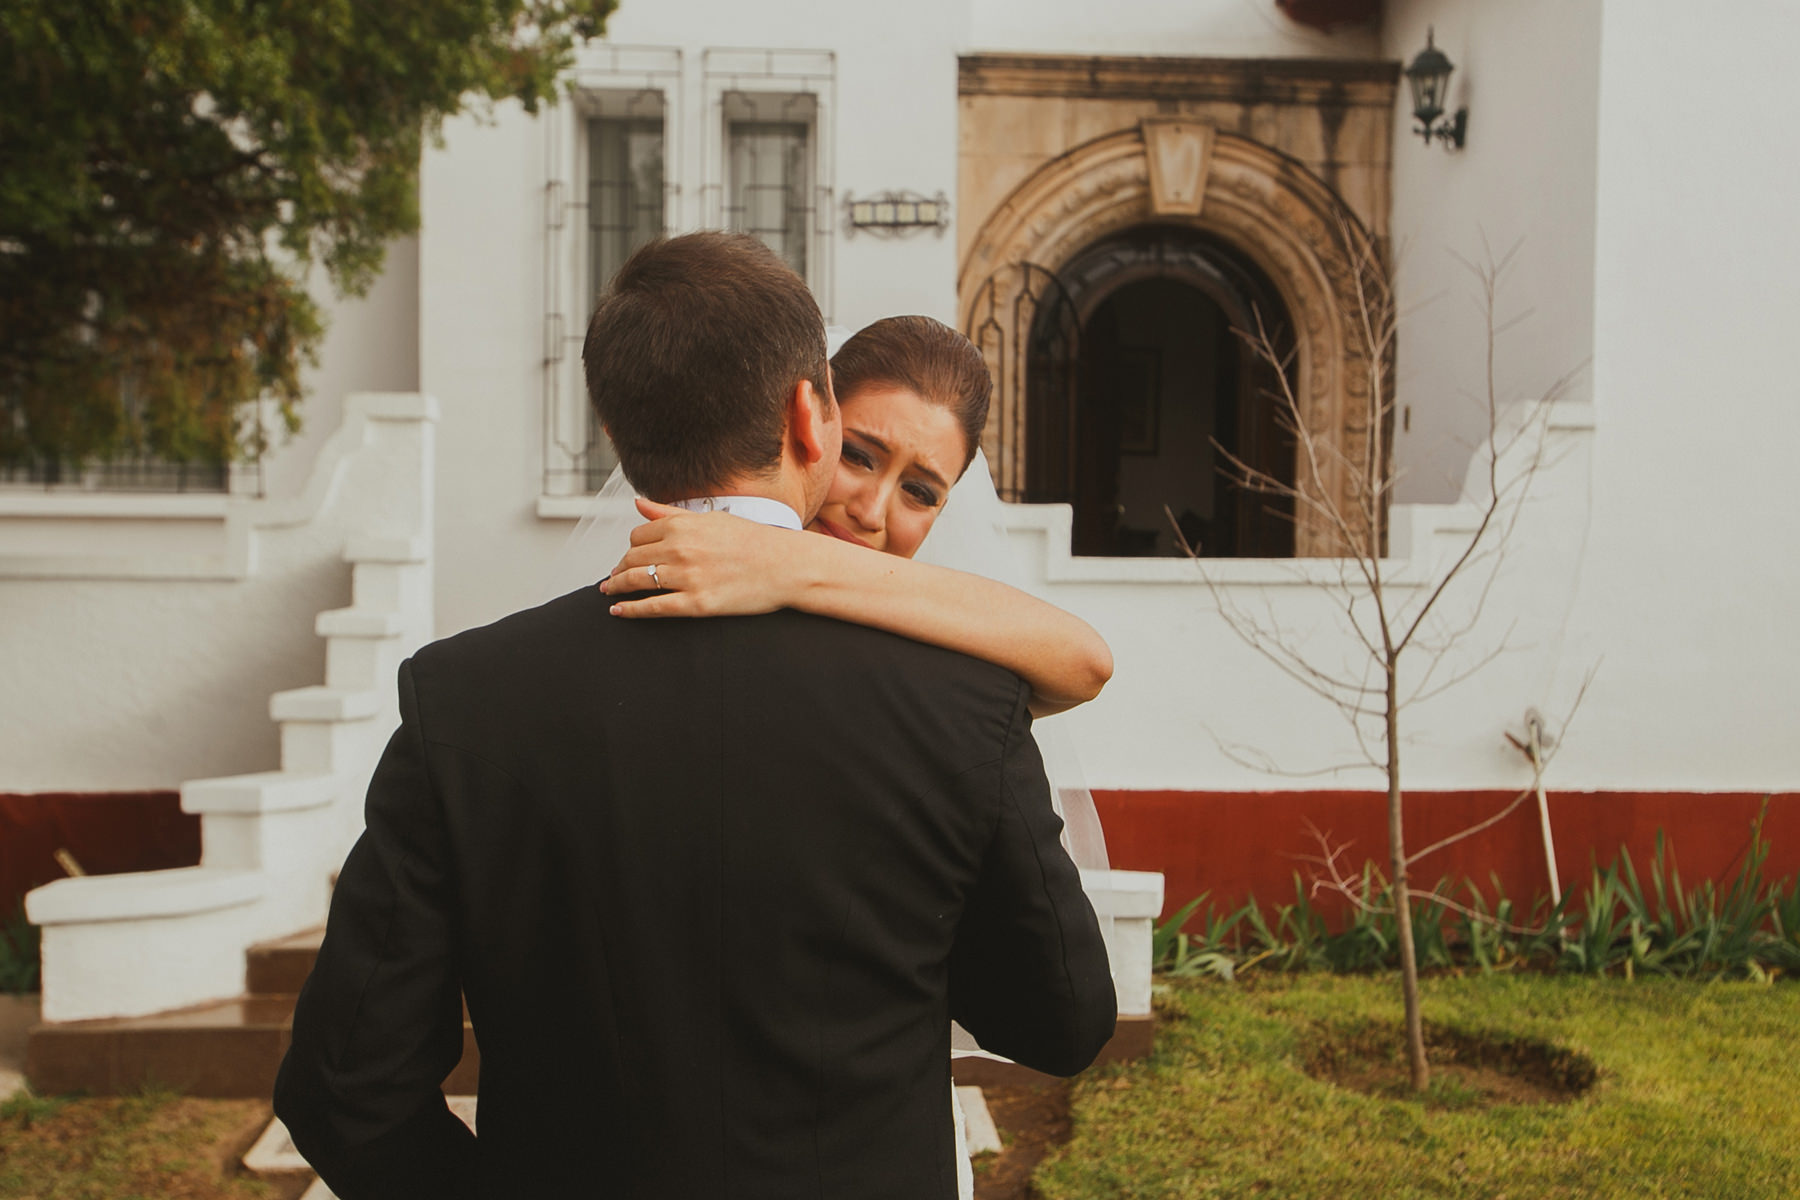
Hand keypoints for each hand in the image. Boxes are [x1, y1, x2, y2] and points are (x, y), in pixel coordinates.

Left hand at [600, 498, 813, 617]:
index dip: (631, 547)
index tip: (629, 556)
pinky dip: (630, 610)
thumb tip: (638, 503)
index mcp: (682, 525)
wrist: (787, 566)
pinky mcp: (697, 604)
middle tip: (613, 576)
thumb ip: (670, 513)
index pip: (638, 536)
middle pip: (633, 558)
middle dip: (620, 568)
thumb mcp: (710, 519)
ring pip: (637, 581)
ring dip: (616, 587)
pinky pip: (653, 608)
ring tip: (609, 591)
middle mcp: (680, 549)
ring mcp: (688, 577)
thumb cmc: (753, 540)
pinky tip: (618, 612)